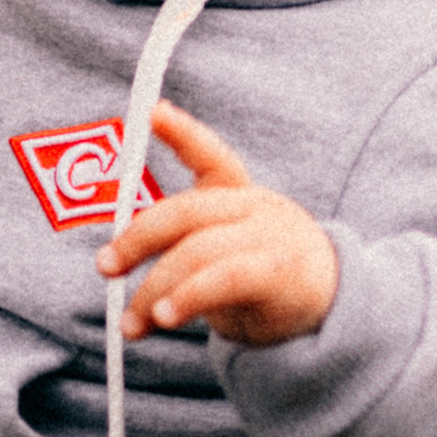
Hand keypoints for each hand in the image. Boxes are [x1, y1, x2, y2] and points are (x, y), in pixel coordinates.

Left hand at [98, 100, 338, 346]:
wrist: (331, 307)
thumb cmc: (263, 280)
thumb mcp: (225, 252)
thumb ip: (181, 247)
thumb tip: (114, 263)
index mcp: (241, 196)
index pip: (213, 157)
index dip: (183, 133)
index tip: (153, 113)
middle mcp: (254, 208)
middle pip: (186, 212)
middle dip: (138, 240)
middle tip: (105, 266)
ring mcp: (268, 238)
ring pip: (197, 252)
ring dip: (155, 288)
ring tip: (131, 324)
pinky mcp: (278, 274)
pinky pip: (224, 279)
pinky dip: (188, 296)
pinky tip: (165, 315)